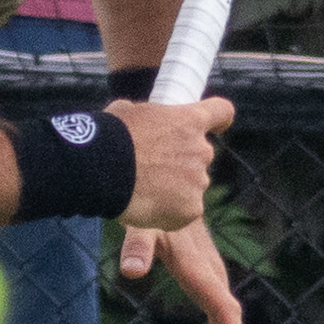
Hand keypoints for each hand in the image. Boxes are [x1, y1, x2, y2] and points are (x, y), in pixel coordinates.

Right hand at [106, 93, 229, 239]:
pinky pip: (185, 211)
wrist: (101, 169)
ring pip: (192, 185)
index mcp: (190, 121)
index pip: (221, 112)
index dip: (219, 120)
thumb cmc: (110, 137)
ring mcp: (199, 181)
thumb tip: (138, 121)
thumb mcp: (127, 111)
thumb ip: (146, 116)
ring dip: (175, 188)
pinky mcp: (192, 209)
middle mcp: (201, 150)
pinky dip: (170, 212)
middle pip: (200, 156)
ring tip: (144, 191)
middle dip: (182, 162)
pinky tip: (147, 208)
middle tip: (152, 170)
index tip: (217, 127)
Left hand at [123, 216, 253, 323]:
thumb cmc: (150, 209)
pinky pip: (223, 320)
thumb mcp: (141, 226)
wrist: (166, 187)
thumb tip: (130, 270)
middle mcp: (213, 279)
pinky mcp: (207, 281)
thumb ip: (137, 246)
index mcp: (202, 273)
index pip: (224, 313)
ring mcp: (213, 281)